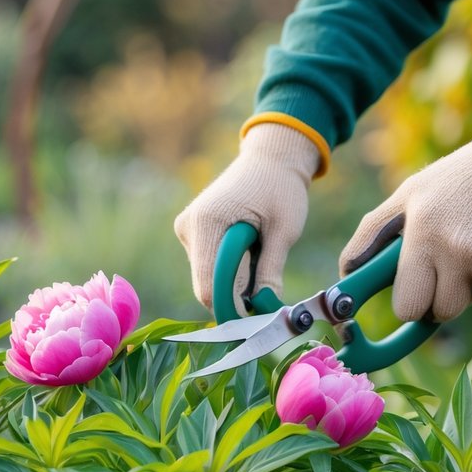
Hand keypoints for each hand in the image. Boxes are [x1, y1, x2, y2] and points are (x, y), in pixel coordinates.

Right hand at [174, 123, 319, 309]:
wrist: (271, 158)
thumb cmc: (281, 188)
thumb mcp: (284, 230)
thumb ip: (270, 270)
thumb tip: (265, 308)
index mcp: (208, 223)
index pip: (210, 287)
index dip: (234, 308)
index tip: (261, 314)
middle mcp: (189, 227)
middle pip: (207, 285)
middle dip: (238, 293)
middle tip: (269, 282)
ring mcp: (188, 230)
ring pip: (209, 277)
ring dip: (237, 278)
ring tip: (260, 249)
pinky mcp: (193, 233)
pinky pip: (210, 265)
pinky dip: (232, 267)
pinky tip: (250, 245)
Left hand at [339, 126, 471, 321]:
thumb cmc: (453, 182)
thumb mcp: (405, 196)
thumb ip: (369, 234)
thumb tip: (345, 274)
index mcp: (423, 236)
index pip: (407, 308)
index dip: (410, 301)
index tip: (414, 290)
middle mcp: (455, 254)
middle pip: (440, 313)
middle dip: (438, 298)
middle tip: (444, 266)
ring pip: (468, 304)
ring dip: (467, 286)